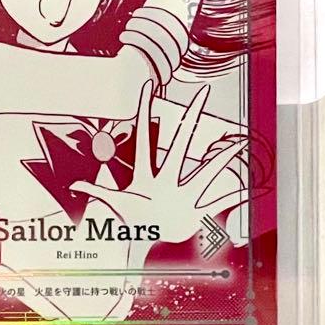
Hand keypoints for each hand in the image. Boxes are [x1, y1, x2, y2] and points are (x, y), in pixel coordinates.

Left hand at [69, 81, 247, 245]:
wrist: (144, 239)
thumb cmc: (129, 218)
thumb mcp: (113, 204)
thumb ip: (96, 192)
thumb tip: (75, 184)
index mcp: (146, 175)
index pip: (146, 139)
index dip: (145, 112)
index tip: (148, 86)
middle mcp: (167, 178)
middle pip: (181, 144)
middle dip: (192, 118)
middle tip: (203, 92)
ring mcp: (183, 193)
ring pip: (206, 171)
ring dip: (222, 159)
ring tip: (238, 142)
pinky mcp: (195, 211)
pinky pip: (217, 202)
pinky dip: (233, 196)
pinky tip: (249, 187)